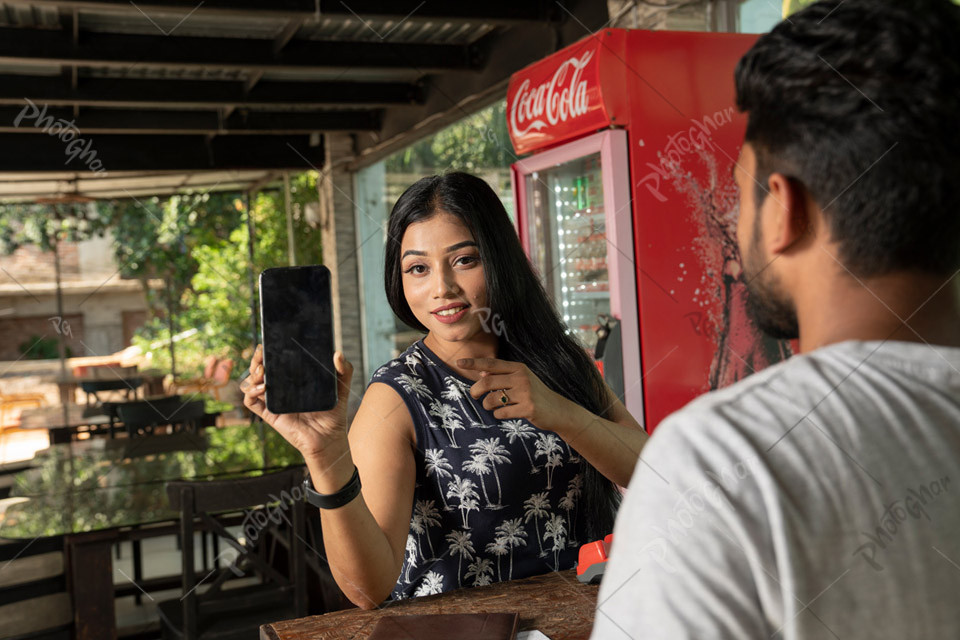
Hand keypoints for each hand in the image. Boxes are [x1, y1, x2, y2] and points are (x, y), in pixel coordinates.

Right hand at [241, 344, 353, 460]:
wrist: (330, 437)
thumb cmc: (333, 413)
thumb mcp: (341, 387)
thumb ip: (344, 369)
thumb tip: (338, 354)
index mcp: (293, 380)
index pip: (276, 362)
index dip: (269, 351)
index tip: (269, 342)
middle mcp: (280, 389)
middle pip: (259, 370)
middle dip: (256, 359)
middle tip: (261, 351)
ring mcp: (273, 401)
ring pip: (251, 384)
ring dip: (252, 374)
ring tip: (262, 369)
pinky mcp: (269, 414)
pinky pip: (251, 402)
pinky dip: (251, 392)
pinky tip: (262, 387)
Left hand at [458, 357, 571, 429]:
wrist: (557, 410)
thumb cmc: (535, 394)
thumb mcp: (521, 380)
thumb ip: (502, 376)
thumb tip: (481, 373)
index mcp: (518, 368)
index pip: (492, 364)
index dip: (474, 363)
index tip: (459, 362)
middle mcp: (522, 378)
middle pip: (487, 383)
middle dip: (476, 390)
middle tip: (474, 395)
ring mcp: (526, 393)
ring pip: (492, 399)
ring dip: (487, 405)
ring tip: (491, 406)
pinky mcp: (528, 408)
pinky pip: (502, 413)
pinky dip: (498, 414)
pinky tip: (504, 413)